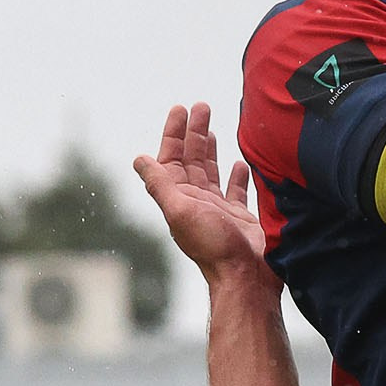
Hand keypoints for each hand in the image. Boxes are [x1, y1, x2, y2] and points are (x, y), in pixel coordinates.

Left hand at [134, 102, 266, 281]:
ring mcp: (220, 209)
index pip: (173, 158)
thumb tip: (139, 159)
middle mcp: (198, 201)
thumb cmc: (214, 246)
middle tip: (201, 106)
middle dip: (195, 133)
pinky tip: (240, 163)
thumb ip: (161, 185)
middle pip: (193, 160)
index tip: (181, 109)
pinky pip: (237, 190)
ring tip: (214, 128)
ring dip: (212, 150)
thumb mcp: (180, 212)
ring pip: (213, 171)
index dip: (174, 133)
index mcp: (181, 198)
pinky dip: (237, 175)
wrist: (246, 278)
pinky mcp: (242, 217)